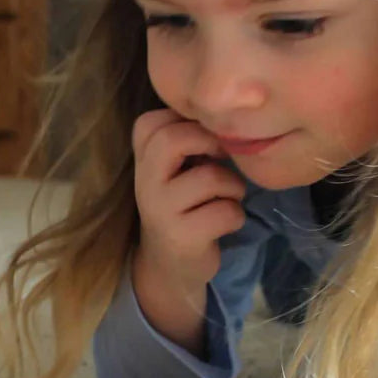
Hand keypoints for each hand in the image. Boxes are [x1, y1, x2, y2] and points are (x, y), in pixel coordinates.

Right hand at [131, 109, 246, 346]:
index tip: (204, 140)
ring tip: (227, 197)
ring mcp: (160, 211)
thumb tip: (221, 112)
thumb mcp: (172, 170)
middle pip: (173, 140)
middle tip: (221, 159)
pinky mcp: (183, 237)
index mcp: (141, 161)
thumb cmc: (181, 206)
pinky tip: (223, 223)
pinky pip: (226, 211)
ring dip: (233, 186)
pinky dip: (235, 216)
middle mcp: (144, 184)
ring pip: (211, 177)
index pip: (153, 121)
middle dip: (210, 143)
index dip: (189, 122)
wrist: (169, 265)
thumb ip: (183, 139)